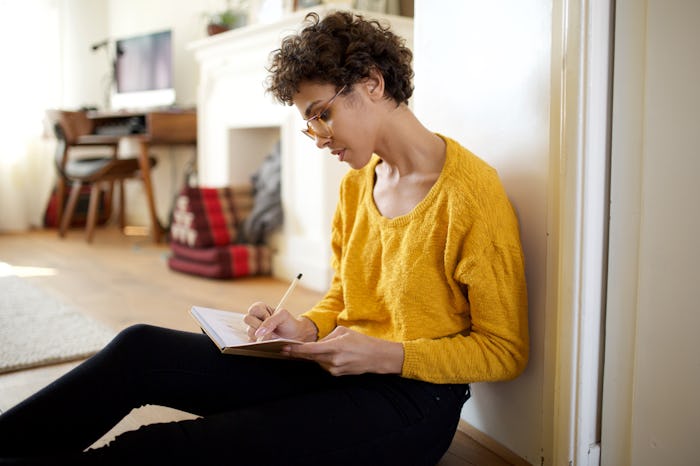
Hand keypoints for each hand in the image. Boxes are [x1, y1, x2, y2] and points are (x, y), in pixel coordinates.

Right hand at [243, 302, 316, 341]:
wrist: (294, 336)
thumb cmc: (289, 323)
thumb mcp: (283, 316)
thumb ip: (271, 321)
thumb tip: (259, 332)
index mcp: (261, 308)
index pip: (253, 309)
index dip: (261, 314)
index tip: (269, 317)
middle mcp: (256, 318)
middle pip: (247, 319)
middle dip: (259, 325)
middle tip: (271, 328)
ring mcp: (254, 329)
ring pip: (249, 331)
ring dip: (261, 335)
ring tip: (272, 335)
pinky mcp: (255, 339)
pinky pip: (251, 341)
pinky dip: (260, 342)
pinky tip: (269, 340)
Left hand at [283, 326, 403, 375]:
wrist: (376, 357)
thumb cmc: (361, 341)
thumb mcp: (343, 332)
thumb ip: (326, 337)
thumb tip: (315, 343)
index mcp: (335, 347)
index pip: (311, 350)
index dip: (296, 350)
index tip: (285, 348)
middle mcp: (333, 360)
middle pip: (310, 357)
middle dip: (298, 353)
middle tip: (285, 349)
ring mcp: (335, 369)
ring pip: (317, 361)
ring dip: (314, 356)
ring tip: (317, 349)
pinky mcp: (337, 374)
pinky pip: (325, 365)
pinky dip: (323, 360)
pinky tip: (330, 355)